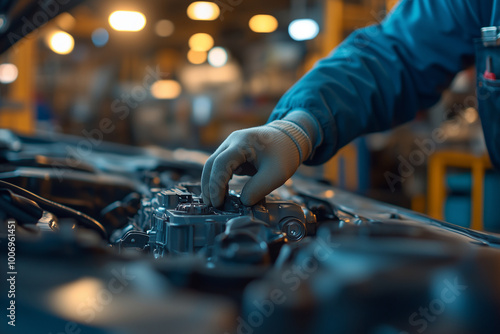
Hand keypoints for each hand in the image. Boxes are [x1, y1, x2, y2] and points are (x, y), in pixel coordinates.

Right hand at [202, 111, 318, 206]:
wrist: (291, 138)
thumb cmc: (285, 153)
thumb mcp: (276, 175)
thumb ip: (258, 189)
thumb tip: (243, 202)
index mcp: (242, 143)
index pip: (221, 164)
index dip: (216, 185)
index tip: (219, 203)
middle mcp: (233, 141)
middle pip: (211, 164)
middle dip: (209, 186)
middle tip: (211, 206)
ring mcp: (231, 145)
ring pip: (213, 165)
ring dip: (212, 183)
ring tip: (215, 202)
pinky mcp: (234, 152)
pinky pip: (221, 166)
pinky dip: (219, 179)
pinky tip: (223, 193)